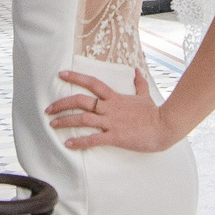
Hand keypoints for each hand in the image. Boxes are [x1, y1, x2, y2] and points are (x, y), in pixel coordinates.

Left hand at [47, 64, 172, 152]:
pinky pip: (93, 139)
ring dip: (65, 121)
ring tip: (53, 125)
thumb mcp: (145, 96)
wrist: (165, 126)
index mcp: (115, 97)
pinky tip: (68, 144)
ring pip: (83, 119)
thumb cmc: (154, 113)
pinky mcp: (115, 136)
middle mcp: (109, 108)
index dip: (75, 77)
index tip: (61, 74)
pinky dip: (79, 142)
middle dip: (62, 104)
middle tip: (49, 109)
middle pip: (80, 101)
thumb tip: (137, 70)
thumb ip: (139, 84)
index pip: (92, 83)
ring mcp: (111, 122)